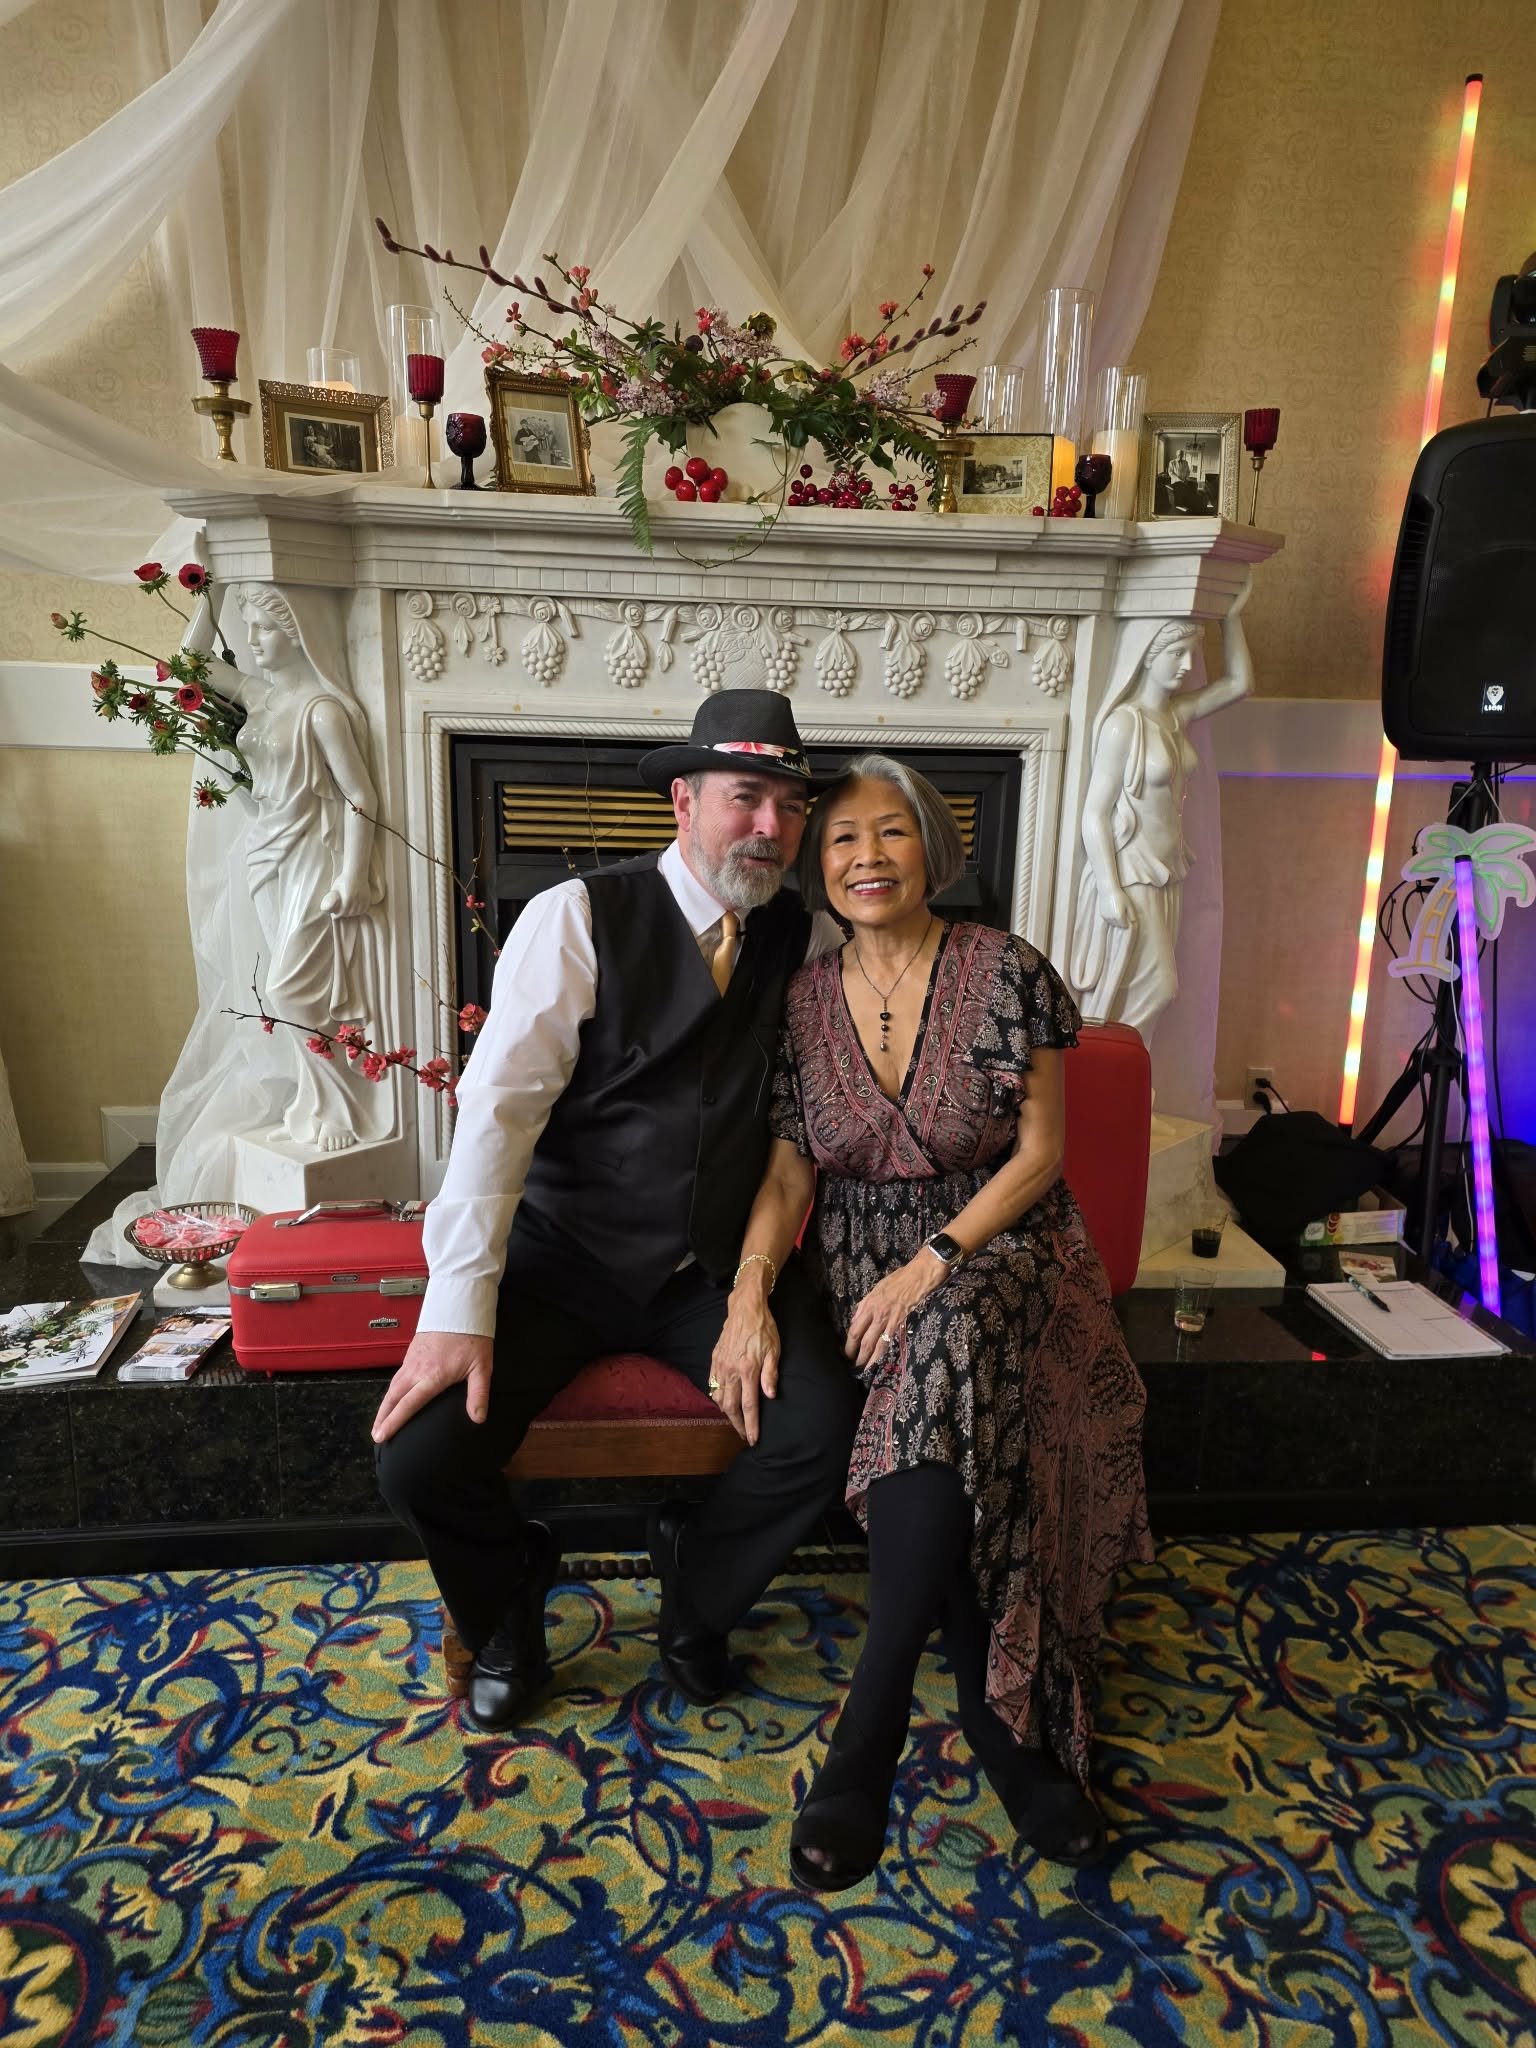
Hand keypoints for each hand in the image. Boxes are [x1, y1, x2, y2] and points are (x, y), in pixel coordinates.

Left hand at [323, 877, 377, 917]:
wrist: (356, 872)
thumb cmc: (343, 879)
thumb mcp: (335, 888)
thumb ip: (333, 898)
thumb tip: (328, 907)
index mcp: (347, 897)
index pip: (343, 912)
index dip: (338, 914)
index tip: (336, 914)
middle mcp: (356, 899)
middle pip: (350, 913)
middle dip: (345, 914)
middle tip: (342, 913)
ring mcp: (363, 899)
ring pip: (358, 912)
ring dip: (353, 914)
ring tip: (349, 912)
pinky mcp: (367, 898)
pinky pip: (364, 909)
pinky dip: (360, 911)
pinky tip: (356, 910)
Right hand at [371, 1329, 492, 1442]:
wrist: (460, 1307)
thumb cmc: (472, 1337)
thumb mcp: (482, 1367)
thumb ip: (478, 1394)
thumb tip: (478, 1418)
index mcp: (433, 1376)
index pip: (409, 1404)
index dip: (394, 1422)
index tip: (382, 1436)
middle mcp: (417, 1369)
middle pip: (393, 1397)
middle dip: (382, 1418)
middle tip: (375, 1435)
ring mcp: (412, 1360)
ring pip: (393, 1386)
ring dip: (384, 1405)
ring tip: (379, 1421)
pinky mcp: (411, 1352)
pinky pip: (397, 1375)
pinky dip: (391, 1390)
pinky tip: (392, 1396)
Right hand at [709, 1288, 780, 1445]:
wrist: (745, 1309)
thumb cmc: (764, 1329)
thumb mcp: (774, 1350)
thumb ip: (770, 1375)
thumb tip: (770, 1396)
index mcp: (748, 1370)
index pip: (749, 1406)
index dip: (751, 1425)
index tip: (753, 1439)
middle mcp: (731, 1371)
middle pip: (731, 1406)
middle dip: (737, 1424)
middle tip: (744, 1434)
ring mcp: (720, 1366)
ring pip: (719, 1398)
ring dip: (727, 1412)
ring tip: (736, 1420)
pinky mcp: (714, 1359)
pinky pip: (712, 1384)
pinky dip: (717, 1396)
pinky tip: (724, 1400)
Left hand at [845, 1257, 943, 1371]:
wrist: (917, 1276)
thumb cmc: (898, 1280)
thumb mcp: (876, 1289)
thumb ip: (865, 1305)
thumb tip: (855, 1319)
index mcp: (868, 1305)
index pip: (853, 1328)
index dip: (848, 1343)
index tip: (845, 1352)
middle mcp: (875, 1314)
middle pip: (861, 1339)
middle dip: (854, 1354)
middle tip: (851, 1365)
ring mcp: (887, 1320)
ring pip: (873, 1344)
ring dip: (867, 1359)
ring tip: (863, 1369)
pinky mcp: (899, 1323)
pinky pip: (888, 1342)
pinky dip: (882, 1354)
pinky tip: (879, 1362)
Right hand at [1100, 886, 1133, 929]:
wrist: (1108, 890)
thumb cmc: (1120, 896)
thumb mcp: (1129, 905)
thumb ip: (1132, 915)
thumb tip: (1134, 922)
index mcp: (1119, 916)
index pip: (1125, 926)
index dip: (1128, 922)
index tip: (1128, 917)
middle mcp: (1112, 918)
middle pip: (1119, 926)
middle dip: (1122, 923)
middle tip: (1124, 914)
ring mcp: (1106, 917)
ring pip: (1113, 924)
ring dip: (1116, 921)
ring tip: (1118, 913)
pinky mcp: (1102, 915)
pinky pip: (1108, 921)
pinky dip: (1111, 919)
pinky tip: (1113, 912)